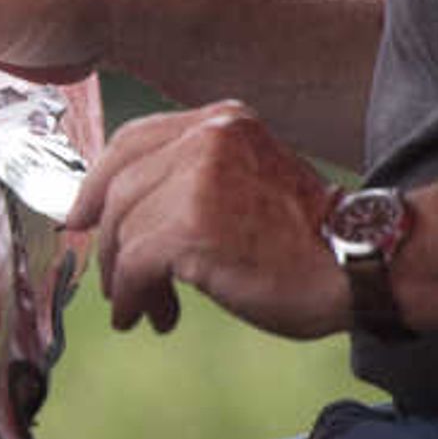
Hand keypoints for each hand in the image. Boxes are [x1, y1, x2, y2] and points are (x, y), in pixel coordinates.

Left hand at [66, 100, 352, 338]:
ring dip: (125, 279)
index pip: (133, 140)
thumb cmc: (308, 237)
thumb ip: (192, 178)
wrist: (358, 264)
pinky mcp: (189, 228)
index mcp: (221, 122)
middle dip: (107, 241)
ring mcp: (195, 180)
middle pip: (120, 189)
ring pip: (123, 232)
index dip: (98, 183)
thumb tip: (117, 211)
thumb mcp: (249, 179)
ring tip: (145, 307)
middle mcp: (206, 139)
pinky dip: (132, 296)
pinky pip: (134, 265)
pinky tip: (150, 317)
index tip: (79, 216)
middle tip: (113, 281)